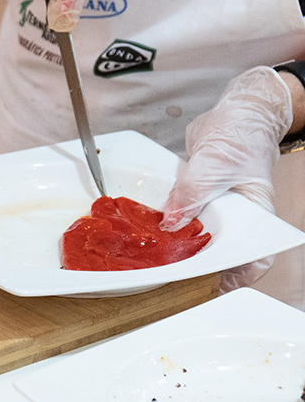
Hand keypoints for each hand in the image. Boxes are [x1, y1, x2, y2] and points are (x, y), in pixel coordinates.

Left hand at [161, 67, 293, 290]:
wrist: (234, 113)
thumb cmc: (240, 135)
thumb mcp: (215, 164)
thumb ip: (192, 193)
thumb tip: (172, 223)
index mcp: (255, 216)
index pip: (253, 258)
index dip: (234, 278)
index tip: (210, 289)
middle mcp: (235, 219)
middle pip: (218, 253)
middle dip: (195, 267)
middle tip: (168, 279)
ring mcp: (214, 211)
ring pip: (194, 238)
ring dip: (175, 248)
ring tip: (152, 263)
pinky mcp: (194, 201)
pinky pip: (179, 219)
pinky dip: (165, 226)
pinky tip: (145, 234)